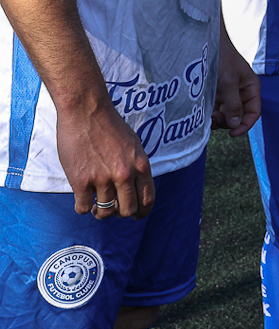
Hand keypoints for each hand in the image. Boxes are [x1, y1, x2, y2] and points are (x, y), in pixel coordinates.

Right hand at [59, 101, 152, 218]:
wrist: (86, 111)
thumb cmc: (109, 126)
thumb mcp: (134, 145)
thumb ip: (136, 166)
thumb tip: (136, 187)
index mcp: (141, 165)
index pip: (148, 199)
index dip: (143, 212)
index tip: (136, 216)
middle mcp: (125, 174)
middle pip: (128, 210)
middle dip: (120, 213)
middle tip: (112, 209)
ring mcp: (103, 179)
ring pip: (106, 212)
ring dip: (101, 213)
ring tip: (96, 206)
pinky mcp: (81, 181)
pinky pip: (84, 208)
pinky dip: (83, 208)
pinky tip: (82, 199)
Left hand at [213, 33, 260, 136]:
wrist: (207, 44)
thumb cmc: (222, 58)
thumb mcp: (229, 82)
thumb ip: (234, 104)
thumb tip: (236, 124)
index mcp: (251, 89)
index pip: (253, 112)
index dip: (245, 125)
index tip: (232, 133)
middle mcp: (241, 93)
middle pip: (239, 116)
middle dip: (229, 121)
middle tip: (215, 119)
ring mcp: (228, 94)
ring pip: (227, 115)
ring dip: (218, 119)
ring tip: (209, 115)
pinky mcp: (216, 93)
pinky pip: (216, 109)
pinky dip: (211, 113)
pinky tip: (204, 112)